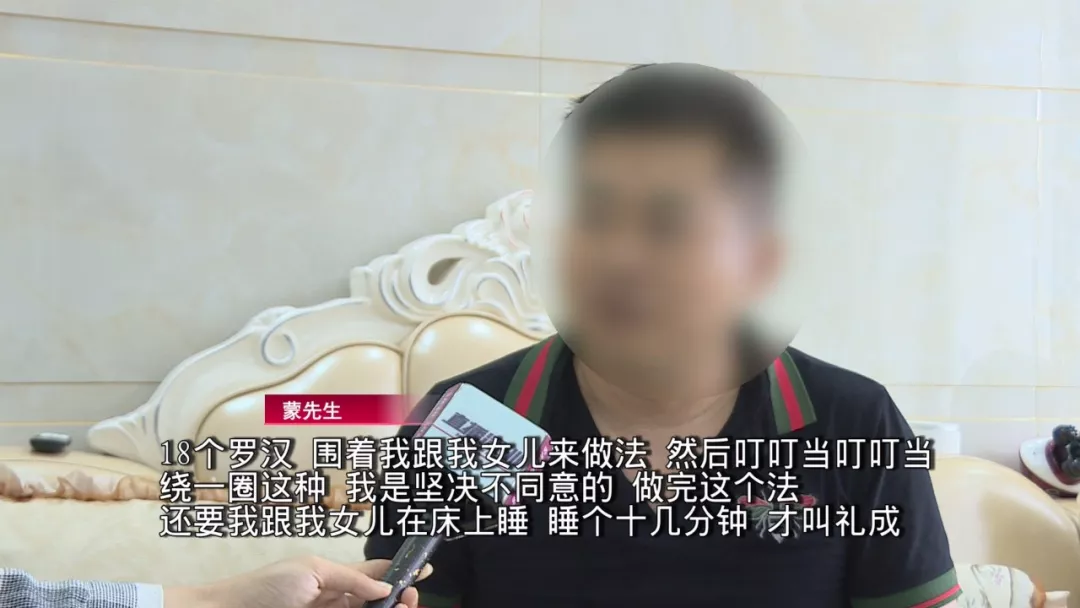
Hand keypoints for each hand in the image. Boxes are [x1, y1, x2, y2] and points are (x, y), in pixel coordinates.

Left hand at [165, 556, 431, 607]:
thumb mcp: (309, 571)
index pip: (372, 575)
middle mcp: (334, 602)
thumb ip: (350, 579)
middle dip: (400, 598)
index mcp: (331, 579)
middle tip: (411, 599)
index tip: (424, 571)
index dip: (398, 572)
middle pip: (377, 600)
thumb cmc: (262, 589)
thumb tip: (385, 586)